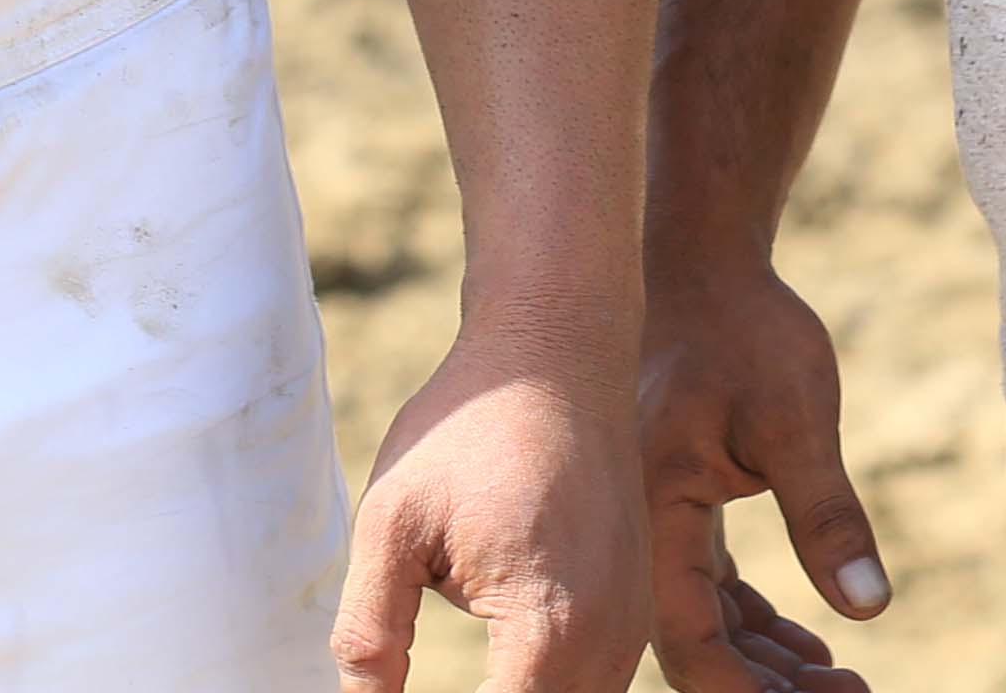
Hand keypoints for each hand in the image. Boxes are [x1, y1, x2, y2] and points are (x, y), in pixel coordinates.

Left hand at [333, 309, 644, 691]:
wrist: (560, 348)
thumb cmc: (472, 423)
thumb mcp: (393, 524)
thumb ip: (369, 635)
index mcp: (547, 629)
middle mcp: (608, 642)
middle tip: (402, 681)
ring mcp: (632, 627)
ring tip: (466, 669)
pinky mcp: (636, 609)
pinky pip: (593, 683)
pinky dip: (546, 687)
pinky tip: (499, 670)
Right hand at [639, 254, 890, 692]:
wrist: (702, 260)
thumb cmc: (744, 329)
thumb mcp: (797, 419)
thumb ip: (827, 515)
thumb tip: (869, 608)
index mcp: (656, 511)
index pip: (688, 640)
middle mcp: (641, 528)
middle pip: (694, 647)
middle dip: (766, 688)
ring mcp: (658, 518)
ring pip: (703, 623)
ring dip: (765, 663)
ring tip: (840, 683)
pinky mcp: (680, 504)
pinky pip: (710, 590)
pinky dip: (757, 624)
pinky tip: (810, 642)